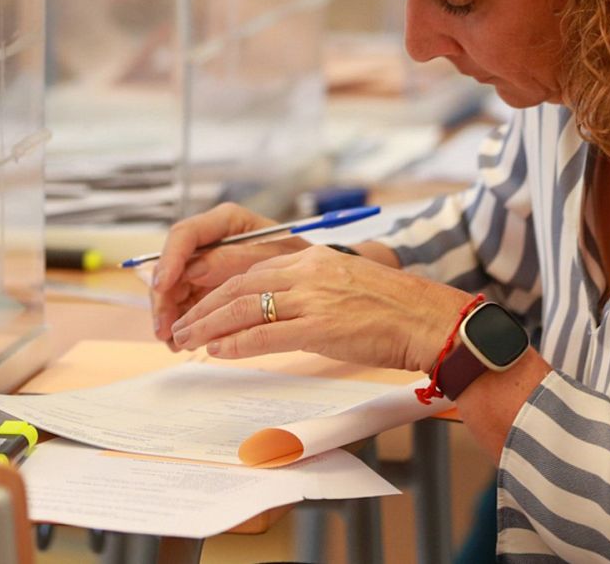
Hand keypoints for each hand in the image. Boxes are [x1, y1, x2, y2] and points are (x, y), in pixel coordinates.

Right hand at [150, 203, 308, 346]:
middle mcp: (211, 242)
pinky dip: (185, 325)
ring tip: (176, 343)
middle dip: (165, 299)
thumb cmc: (304, 261)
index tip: (163, 285)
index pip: (184, 236)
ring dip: (171, 317)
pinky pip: (189, 306)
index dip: (169, 260)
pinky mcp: (211, 289)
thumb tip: (193, 269)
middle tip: (165, 329)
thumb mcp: (275, 258)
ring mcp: (208, 266)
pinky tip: (182, 345)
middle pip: (173, 266)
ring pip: (176, 290)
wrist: (325, 281)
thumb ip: (233, 259)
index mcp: (225, 223)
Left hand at [168, 246, 472, 372]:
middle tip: (179, 324)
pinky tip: (217, 351)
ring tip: (186, 340)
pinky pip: (265, 334)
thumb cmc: (392, 310)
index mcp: (311, 259)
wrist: (430, 320)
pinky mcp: (320, 326)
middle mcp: (307, 272)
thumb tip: (273, 309)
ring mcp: (313, 298)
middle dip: (203, 306)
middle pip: (238, 285)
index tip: (195, 302)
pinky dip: (236, 343)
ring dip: (208, 326)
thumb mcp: (343, 284)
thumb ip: (308, 290)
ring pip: (244, 307)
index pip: (249, 268)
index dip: (216, 287)